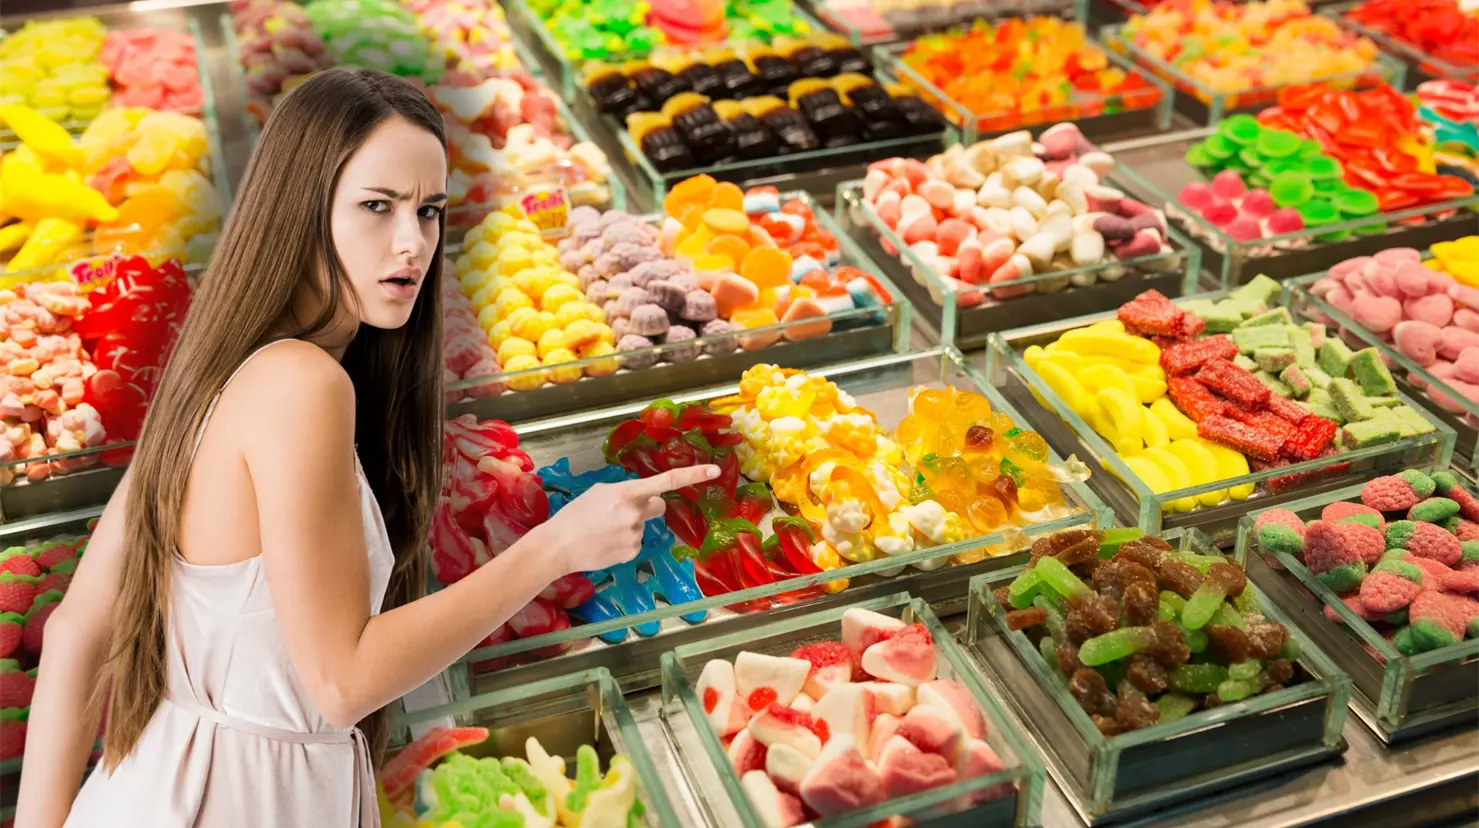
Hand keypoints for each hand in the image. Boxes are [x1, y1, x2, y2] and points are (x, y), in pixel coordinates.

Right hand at [535, 465, 720, 576]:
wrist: (558, 546)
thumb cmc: (575, 514)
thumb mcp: (600, 492)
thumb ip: (625, 492)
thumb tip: (642, 499)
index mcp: (627, 493)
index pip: (667, 481)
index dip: (693, 475)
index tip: (714, 471)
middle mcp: (635, 514)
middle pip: (659, 506)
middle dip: (648, 507)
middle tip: (620, 512)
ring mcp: (635, 535)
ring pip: (644, 526)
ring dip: (629, 526)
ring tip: (604, 530)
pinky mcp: (632, 553)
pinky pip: (636, 542)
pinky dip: (623, 542)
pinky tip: (605, 543)